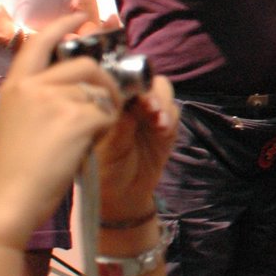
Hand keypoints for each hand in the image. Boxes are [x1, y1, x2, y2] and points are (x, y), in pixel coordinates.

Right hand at [0, 15, 120, 249]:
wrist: (7, 200)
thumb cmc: (12, 169)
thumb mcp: (15, 121)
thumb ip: (39, 98)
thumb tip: (76, 87)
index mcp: (15, 85)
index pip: (40, 43)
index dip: (63, 26)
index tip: (82, 18)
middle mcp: (34, 86)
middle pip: (86, 66)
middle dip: (104, 81)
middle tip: (108, 102)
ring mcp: (56, 100)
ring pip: (101, 92)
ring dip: (106, 109)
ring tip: (89, 133)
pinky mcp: (78, 119)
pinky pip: (109, 114)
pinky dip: (106, 128)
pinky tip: (88, 144)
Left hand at [94, 75, 177, 223]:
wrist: (121, 197)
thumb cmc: (101, 172)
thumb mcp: (103, 146)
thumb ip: (118, 122)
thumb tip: (129, 98)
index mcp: (105, 102)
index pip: (117, 77)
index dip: (127, 78)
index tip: (131, 88)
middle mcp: (128, 103)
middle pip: (144, 78)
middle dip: (148, 89)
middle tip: (148, 105)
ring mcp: (148, 113)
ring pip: (162, 90)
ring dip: (162, 101)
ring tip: (158, 119)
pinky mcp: (165, 126)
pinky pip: (174, 111)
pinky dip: (171, 116)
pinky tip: (163, 128)